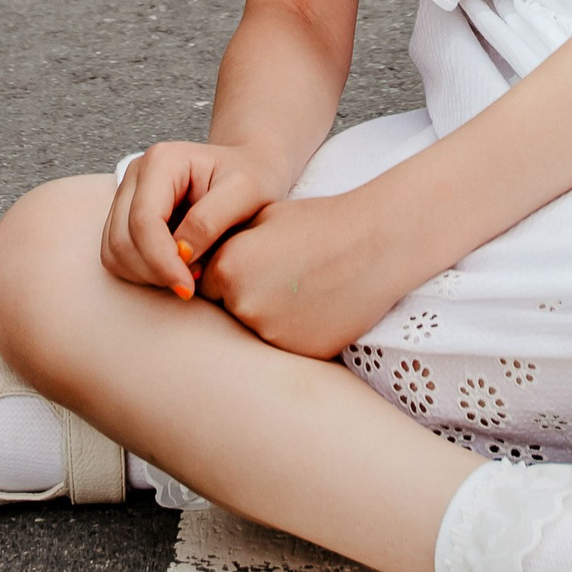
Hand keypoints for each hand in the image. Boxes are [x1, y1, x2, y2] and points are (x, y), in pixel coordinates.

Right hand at [100, 141, 285, 298]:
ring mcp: (127, 195)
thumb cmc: (252, 177)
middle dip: (153, 270)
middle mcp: (136, 174)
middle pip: (122, 239)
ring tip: (186, 273)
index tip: (188, 288)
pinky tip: (174, 268)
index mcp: (162, 161)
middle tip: (190, 283)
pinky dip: (141, 271)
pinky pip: (117, 256)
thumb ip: (211, 220)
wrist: (249, 170)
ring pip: (114, 251)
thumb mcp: (246, 192)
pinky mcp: (125, 216)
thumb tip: (181, 253)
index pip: (144, 220)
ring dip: (146, 273)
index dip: (162, 260)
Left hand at [196, 192, 409, 361]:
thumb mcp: (264, 218)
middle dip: (245, 298)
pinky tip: (318, 307)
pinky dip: (296, 332)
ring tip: (304, 289)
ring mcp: (272, 334)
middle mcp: (242, 305)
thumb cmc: (319, 223)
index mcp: (228, 268)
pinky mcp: (300, 353)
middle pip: (228, 311)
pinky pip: (285, 346)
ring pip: (256, 331)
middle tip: (281, 277)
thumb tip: (198, 264)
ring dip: (270, 317)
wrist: (374, 243)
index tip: (255, 264)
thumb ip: (227, 244)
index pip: (205, 285)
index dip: (227, 275)